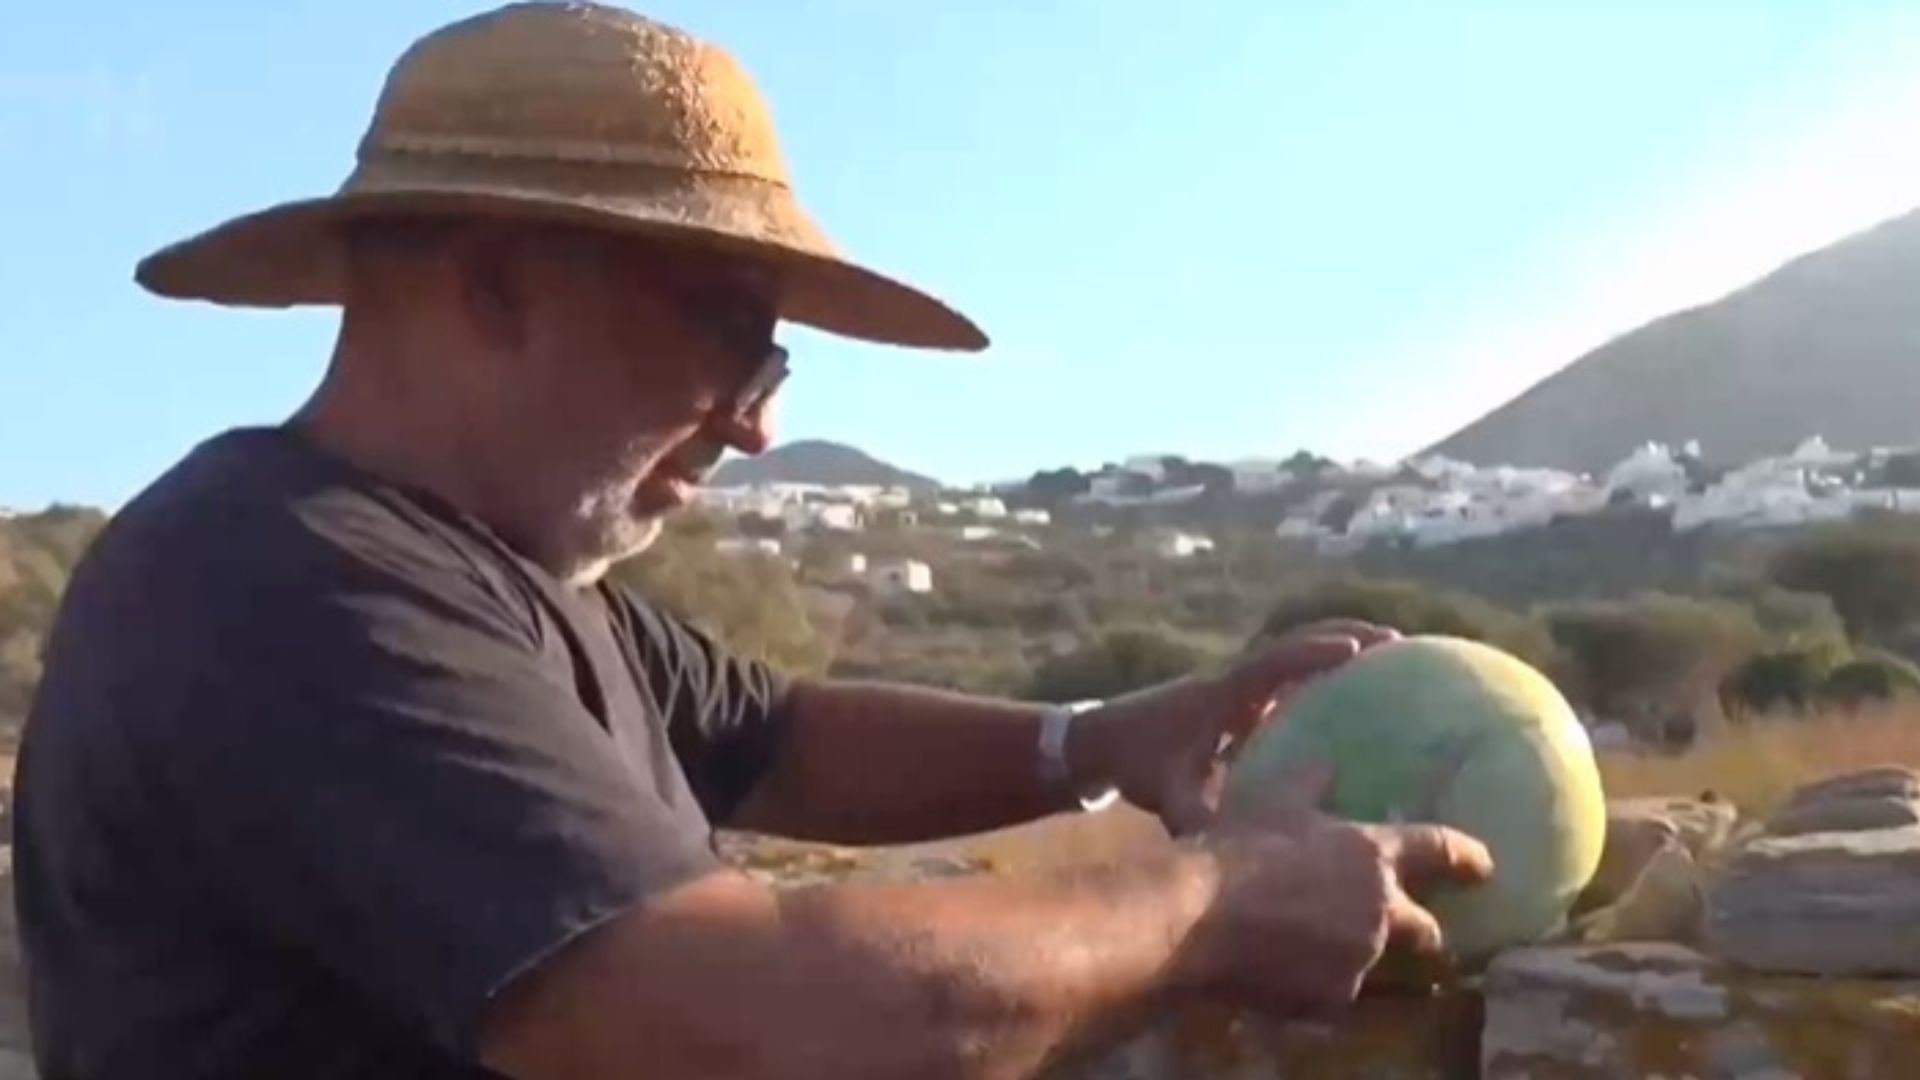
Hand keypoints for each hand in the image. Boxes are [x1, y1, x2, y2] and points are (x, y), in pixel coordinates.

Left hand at [1069, 619, 1399, 835]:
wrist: (1102, 741)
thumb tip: (1225, 850)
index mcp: (1221, 695)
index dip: (1313, 652)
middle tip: (1398, 641)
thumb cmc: (1136, 762)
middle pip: (1294, 642)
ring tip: (1394, 651)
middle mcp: (1233, 679)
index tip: (1358, 648)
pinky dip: (1323, 667)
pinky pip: (1289, 671)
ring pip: (1295, 650)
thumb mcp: (1167, 794)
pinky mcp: (1239, 694)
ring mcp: (1237, 683)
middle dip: (1344, 635)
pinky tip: (1360, 686)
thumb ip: (1195, 818)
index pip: (1273, 664)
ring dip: (1339, 642)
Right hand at [1175, 763, 1494, 1014]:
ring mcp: (1359, 959)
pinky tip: (1276, 972)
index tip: (1486, 866)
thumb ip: (1307, 787)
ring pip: (1367, 961)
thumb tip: (1324, 764)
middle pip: (1424, 930)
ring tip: (1304, 947)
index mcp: (1370, 854)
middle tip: (1416, 932)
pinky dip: (1311, 984)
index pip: (1437, 848)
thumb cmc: (1237, 847)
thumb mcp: (1273, 805)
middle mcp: (1379, 910)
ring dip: (1347, 955)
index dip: (1465, 856)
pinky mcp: (1331, 998)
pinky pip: (1328, 992)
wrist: (1199, 914)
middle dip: (1424, 931)